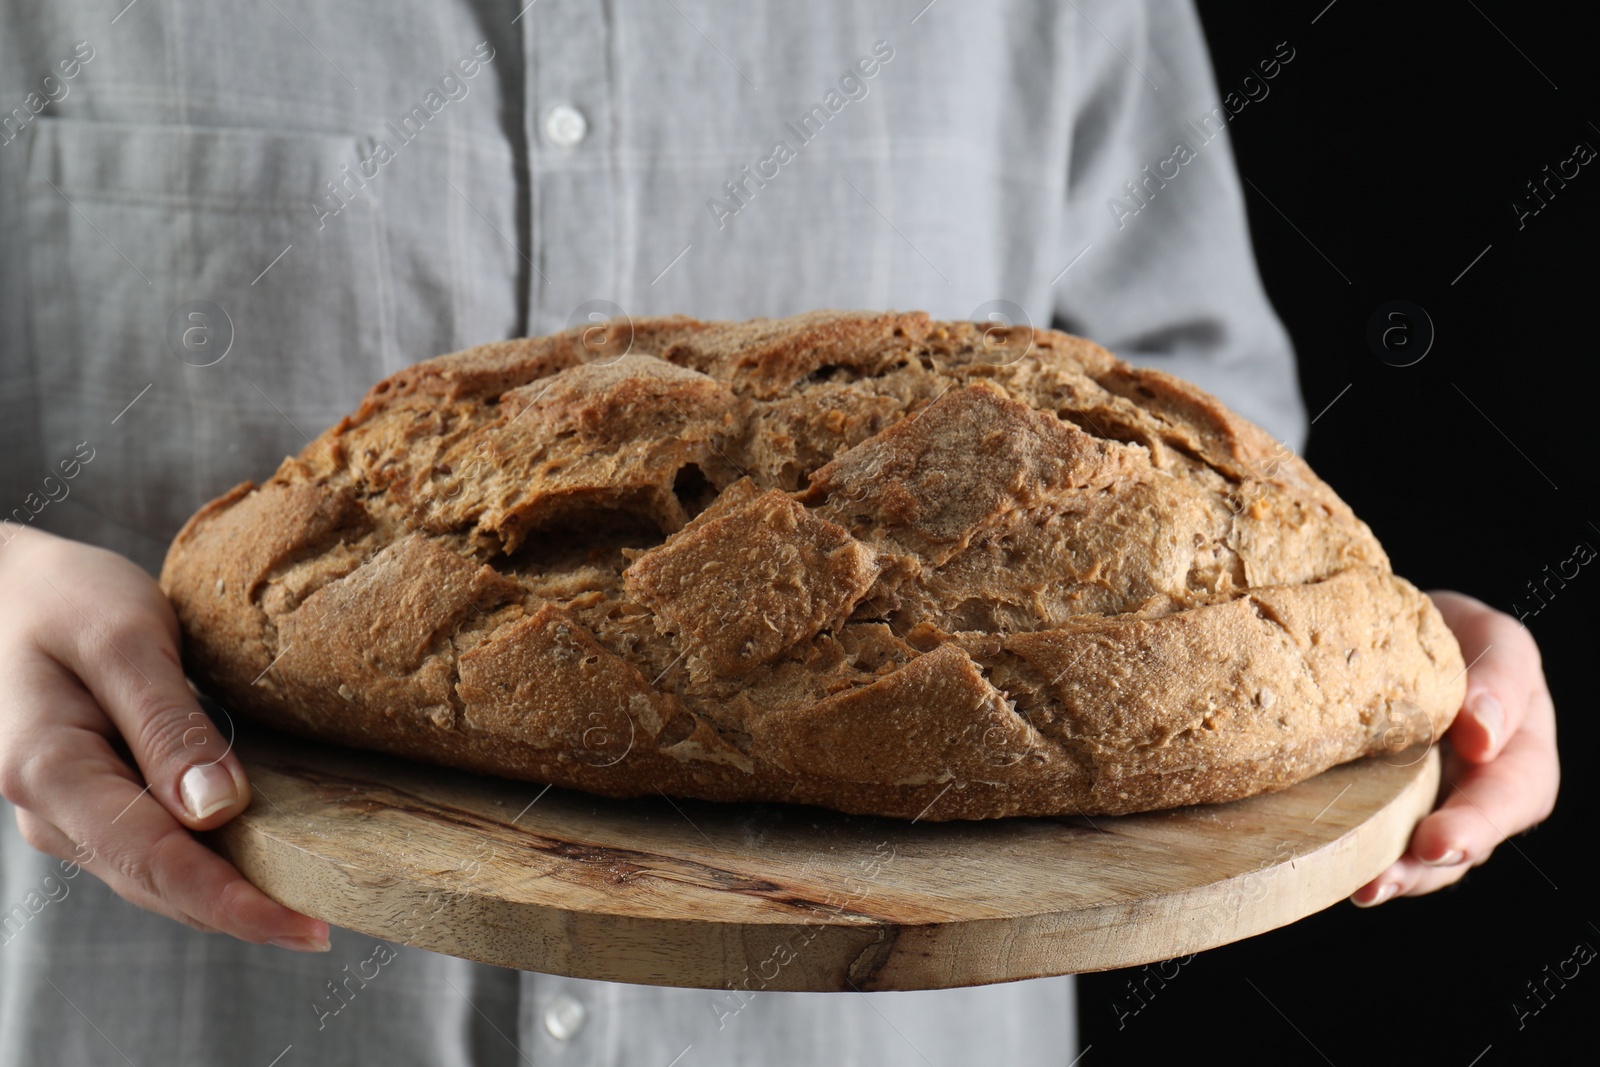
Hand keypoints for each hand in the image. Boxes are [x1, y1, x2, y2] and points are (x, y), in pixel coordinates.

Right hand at [0, 524, 328, 949]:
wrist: (6, 590)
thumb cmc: (64, 599)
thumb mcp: (124, 639)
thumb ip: (167, 724)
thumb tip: (217, 811)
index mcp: (50, 772)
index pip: (157, 863)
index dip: (235, 904)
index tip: (308, 926)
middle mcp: (54, 812)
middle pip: (160, 886)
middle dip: (242, 915)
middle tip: (329, 930)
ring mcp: (70, 816)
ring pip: (157, 880)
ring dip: (227, 900)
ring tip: (310, 912)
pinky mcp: (92, 806)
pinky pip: (154, 853)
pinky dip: (208, 869)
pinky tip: (263, 870)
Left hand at [1350, 590, 1558, 904]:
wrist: (1390, 631)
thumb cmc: (1450, 633)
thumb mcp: (1487, 637)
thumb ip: (1499, 677)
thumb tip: (1482, 732)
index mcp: (1520, 747)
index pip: (1516, 792)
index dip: (1480, 820)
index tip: (1439, 837)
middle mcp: (1481, 787)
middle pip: (1472, 837)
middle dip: (1437, 859)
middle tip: (1398, 871)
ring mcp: (1433, 801)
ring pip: (1428, 854)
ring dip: (1400, 874)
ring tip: (1365, 887)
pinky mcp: (1383, 807)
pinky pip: (1380, 839)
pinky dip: (1360, 858)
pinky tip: (1333, 872)